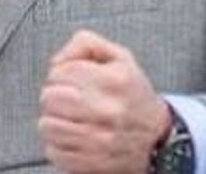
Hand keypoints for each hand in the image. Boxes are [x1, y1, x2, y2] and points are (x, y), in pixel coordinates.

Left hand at [38, 30, 172, 173]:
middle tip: (66, 99)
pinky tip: (73, 137)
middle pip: (49, 98)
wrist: (157, 138)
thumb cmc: (133, 96)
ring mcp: (98, 139)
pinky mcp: (90, 162)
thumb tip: (57, 60)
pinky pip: (53, 151)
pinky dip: (57, 144)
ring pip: (47, 125)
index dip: (60, 74)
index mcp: (113, 80)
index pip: (60, 72)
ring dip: (53, 121)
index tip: (70, 80)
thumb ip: (87, 44)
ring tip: (69, 118)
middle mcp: (106, 110)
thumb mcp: (120, 58)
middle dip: (54, 96)